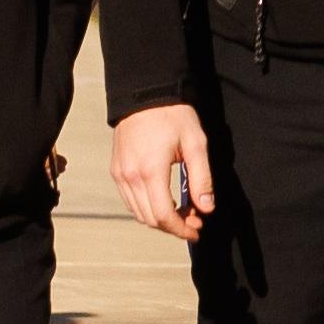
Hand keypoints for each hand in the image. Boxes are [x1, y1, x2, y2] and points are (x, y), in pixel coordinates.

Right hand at [112, 101, 215, 241]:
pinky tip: (164, 199)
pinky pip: (129, 200)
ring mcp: (120, 174)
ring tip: (181, 210)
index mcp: (150, 171)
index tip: (196, 230)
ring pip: (138, 213)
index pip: (163, 215)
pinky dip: (146, 207)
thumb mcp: (195, 143)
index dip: (181, 229)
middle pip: (150, 219)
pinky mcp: (116, 169)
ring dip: (160, 219)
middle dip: (173, 226)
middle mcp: (130, 176)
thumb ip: (201, 179)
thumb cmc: (172, 115)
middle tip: (194, 219)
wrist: (144, 93)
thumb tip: (206, 208)